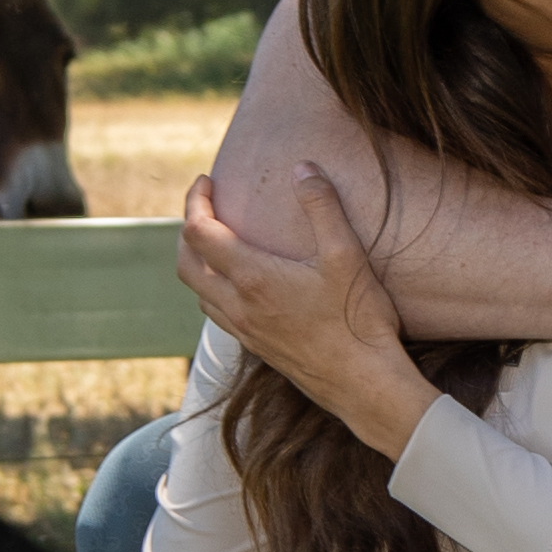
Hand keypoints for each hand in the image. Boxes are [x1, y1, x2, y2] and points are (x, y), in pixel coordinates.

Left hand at [177, 164, 433, 460]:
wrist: (365, 385)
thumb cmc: (358, 320)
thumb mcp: (345, 255)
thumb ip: (322, 206)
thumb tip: (303, 167)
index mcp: (253, 278)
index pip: (199, 232)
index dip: (195, 201)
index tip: (206, 180)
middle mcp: (239, 306)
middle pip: (186, 265)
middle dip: (187, 231)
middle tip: (205, 208)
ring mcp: (247, 332)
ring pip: (200, 295)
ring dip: (198, 265)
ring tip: (218, 243)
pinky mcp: (258, 349)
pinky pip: (219, 316)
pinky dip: (215, 292)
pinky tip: (242, 287)